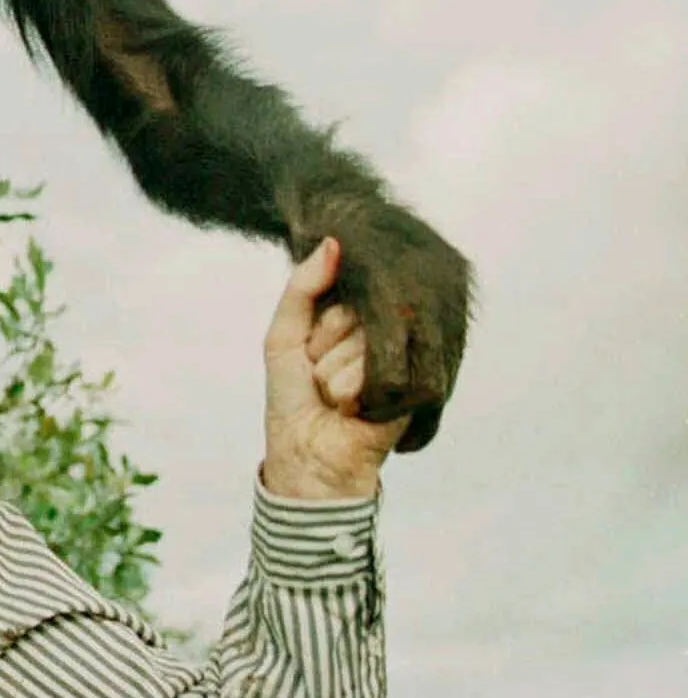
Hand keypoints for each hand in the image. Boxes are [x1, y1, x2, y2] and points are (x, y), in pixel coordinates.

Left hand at [262, 238, 410, 499]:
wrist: (307, 456)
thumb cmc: (292, 396)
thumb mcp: (284, 336)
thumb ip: (302, 287)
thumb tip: (332, 241)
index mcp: (351, 319)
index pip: (342, 291)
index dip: (319, 325)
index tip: (309, 351)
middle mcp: (381, 334)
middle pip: (355, 313)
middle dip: (325, 348)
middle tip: (319, 378)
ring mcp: (399, 359)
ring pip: (363, 341)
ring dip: (334, 374)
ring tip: (334, 397)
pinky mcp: (414, 387)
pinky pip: (373, 369)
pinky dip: (349, 392)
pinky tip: (350, 410)